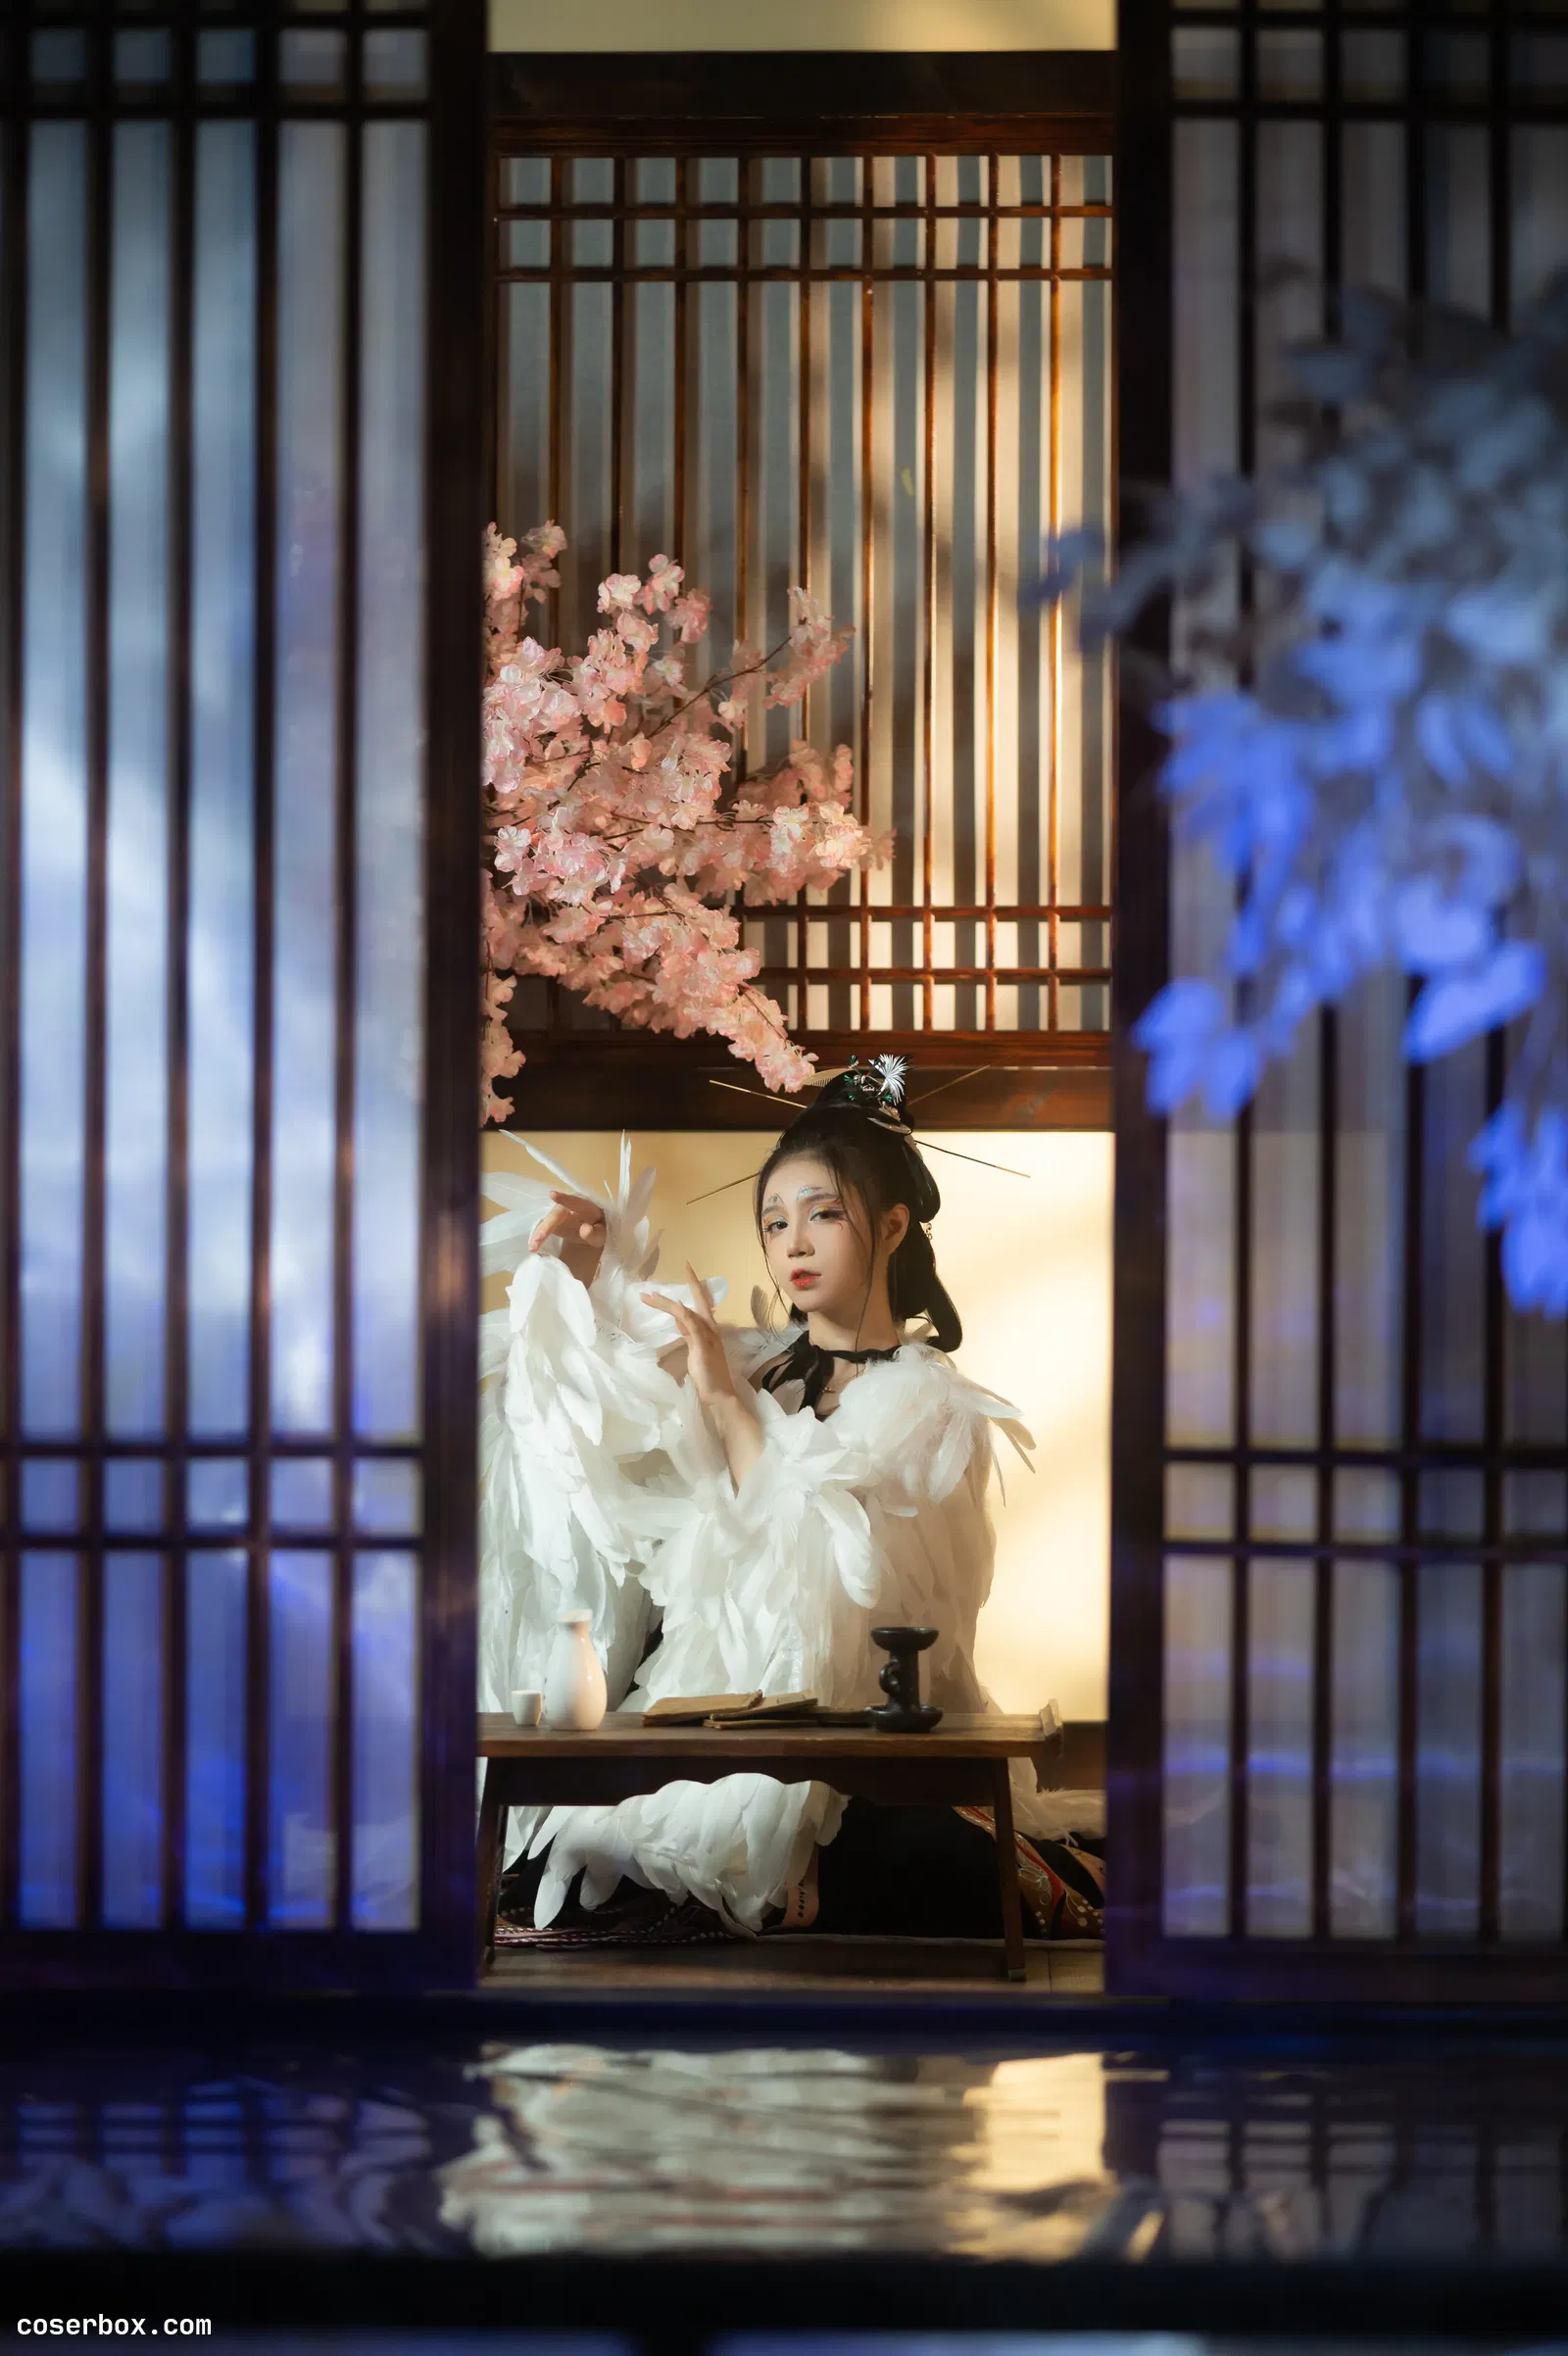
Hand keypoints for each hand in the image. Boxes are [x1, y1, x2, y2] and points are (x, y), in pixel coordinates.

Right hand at [529, 1190, 605, 1288]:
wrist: (594, 1230)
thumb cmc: (600, 1229)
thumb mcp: (603, 1233)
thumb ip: (596, 1233)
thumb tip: (585, 1229)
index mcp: (585, 1205)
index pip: (574, 1201)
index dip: (564, 1198)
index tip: (552, 1195)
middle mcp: (568, 1207)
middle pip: (555, 1214)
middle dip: (546, 1226)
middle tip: (538, 1238)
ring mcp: (559, 1215)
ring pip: (546, 1221)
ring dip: (538, 1234)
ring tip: (532, 1247)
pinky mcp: (553, 1223)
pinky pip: (544, 1229)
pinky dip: (538, 1238)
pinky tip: (533, 1247)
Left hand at [642, 1267, 761, 1483]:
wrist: (719, 1395)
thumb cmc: (708, 1377)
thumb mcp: (696, 1351)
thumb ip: (689, 1336)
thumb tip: (679, 1322)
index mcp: (710, 1330)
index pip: (701, 1304)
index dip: (696, 1286)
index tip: (688, 1271)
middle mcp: (711, 1329)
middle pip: (700, 1300)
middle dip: (693, 1282)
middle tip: (686, 1265)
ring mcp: (708, 1337)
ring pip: (687, 1311)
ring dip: (667, 1302)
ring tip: (648, 1296)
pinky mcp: (702, 1346)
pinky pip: (690, 1325)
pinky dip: (681, 1313)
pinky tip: (672, 1307)